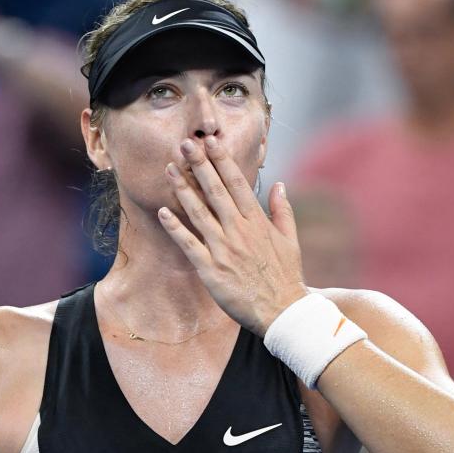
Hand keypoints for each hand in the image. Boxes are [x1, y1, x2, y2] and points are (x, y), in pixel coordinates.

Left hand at [157, 135, 307, 335]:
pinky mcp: (210, 269)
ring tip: (169, 169)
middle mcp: (239, 231)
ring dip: (183, 189)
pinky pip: (189, 244)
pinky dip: (175, 227)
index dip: (222, 160)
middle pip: (215, 191)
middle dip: (199, 165)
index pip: (237, 183)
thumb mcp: (290, 240)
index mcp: (257, 222)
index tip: (211, 141)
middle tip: (185, 143)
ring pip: (199, 213)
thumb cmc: (286, 276)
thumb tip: (278, 184)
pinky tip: (163, 211)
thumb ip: (282, 210)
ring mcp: (223, 249)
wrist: (282, 311)